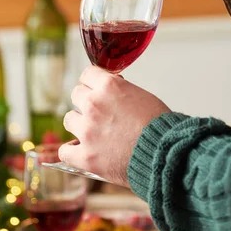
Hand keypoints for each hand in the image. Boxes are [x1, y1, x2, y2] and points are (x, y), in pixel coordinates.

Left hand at [59, 66, 170, 186]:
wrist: (165, 154)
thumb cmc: (159, 126)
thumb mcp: (141, 96)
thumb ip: (119, 91)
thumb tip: (109, 93)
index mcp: (108, 86)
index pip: (87, 75)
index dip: (93, 83)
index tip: (95, 89)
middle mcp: (93, 105)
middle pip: (76, 94)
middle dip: (86, 102)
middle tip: (98, 112)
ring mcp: (87, 131)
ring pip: (69, 119)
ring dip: (79, 124)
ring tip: (93, 133)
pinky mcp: (85, 156)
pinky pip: (65, 150)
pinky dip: (72, 151)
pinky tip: (80, 151)